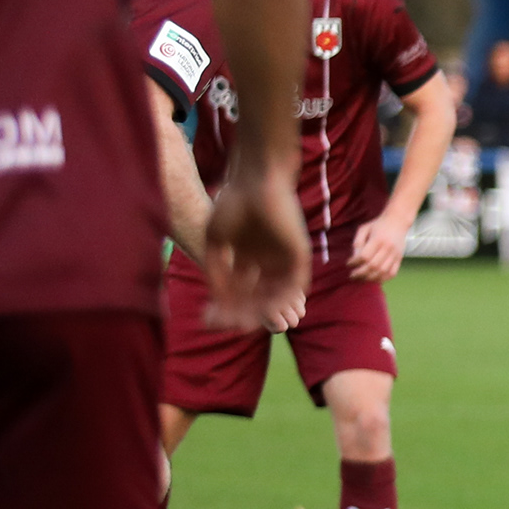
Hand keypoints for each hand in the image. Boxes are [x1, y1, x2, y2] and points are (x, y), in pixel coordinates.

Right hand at [201, 165, 304, 332]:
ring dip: (262, 313)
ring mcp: (284, 261)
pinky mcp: (300, 257)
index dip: (224, 308)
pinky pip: (295, 287)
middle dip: (242, 314)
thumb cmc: (232, 204)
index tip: (208, 321)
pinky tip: (266, 312)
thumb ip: (215, 271)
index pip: (238, 292)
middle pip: (257, 298)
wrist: (256, 181)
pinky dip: (282, 302)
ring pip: (275, 296)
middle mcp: (266, 263)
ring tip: (244, 324)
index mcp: (247, 259)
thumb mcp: (216, 242)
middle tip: (228, 327)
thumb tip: (215, 302)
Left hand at [348, 213, 408, 281]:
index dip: (355, 262)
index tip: (349, 263)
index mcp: (378, 239)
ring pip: (382, 272)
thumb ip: (357, 242)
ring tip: (361, 278)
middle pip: (373, 266)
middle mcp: (388, 248)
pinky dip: (383, 279)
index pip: (365, 256)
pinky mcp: (400, 258)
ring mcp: (395, 254)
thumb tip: (354, 258)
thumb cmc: (378, 225)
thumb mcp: (364, 229)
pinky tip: (374, 278)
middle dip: (360, 273)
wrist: (398, 221)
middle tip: (352, 275)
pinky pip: (392, 273)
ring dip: (370, 278)